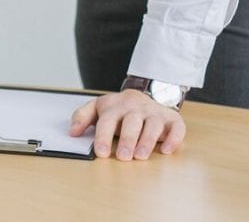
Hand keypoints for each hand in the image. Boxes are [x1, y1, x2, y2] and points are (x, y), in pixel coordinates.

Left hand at [69, 89, 185, 159]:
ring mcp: (155, 113)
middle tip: (123, 157)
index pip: (107, 121)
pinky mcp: (172, 119)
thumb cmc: (119, 108)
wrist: (146, 92)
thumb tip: (72, 132)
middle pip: (131, 122)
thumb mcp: (98, 108)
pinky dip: (173, 138)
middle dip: (127, 139)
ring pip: (153, 124)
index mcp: (115, 107)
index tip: (100, 152)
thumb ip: (82, 117)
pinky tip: (166, 150)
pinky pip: (176, 127)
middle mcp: (136, 109)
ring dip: (147, 140)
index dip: (103, 136)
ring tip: (140, 156)